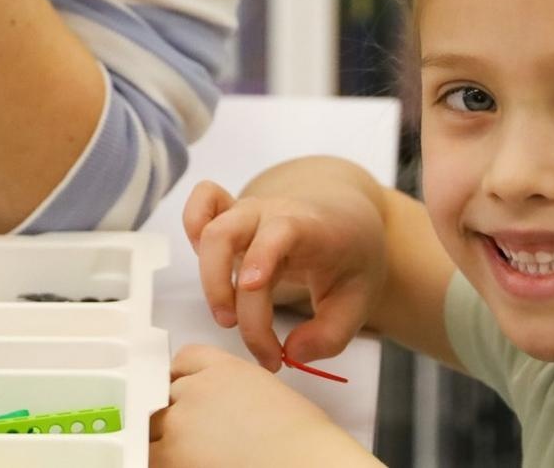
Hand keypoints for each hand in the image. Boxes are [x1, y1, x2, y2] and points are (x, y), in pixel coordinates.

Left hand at [149, 345, 370, 467]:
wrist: (306, 462)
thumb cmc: (302, 442)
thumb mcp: (267, 395)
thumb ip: (233, 390)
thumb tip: (219, 409)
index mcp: (225, 368)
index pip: (185, 359)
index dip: (182, 378)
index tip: (181, 391)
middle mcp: (198, 388)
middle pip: (165, 390)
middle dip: (173, 410)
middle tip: (190, 433)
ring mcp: (181, 419)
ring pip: (152, 422)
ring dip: (163, 436)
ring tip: (188, 453)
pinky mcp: (171, 453)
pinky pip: (148, 453)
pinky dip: (159, 460)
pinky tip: (180, 464)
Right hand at [183, 177, 386, 371]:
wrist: (348, 218)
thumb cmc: (351, 259)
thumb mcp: (359, 302)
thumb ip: (329, 336)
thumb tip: (290, 353)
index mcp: (310, 228)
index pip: (279, 232)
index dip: (261, 256)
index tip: (252, 288)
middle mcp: (272, 213)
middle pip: (226, 234)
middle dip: (221, 287)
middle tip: (238, 332)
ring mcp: (249, 212)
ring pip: (208, 229)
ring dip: (208, 279)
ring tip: (227, 318)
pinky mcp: (232, 215)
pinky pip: (203, 201)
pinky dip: (194, 224)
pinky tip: (207, 265)